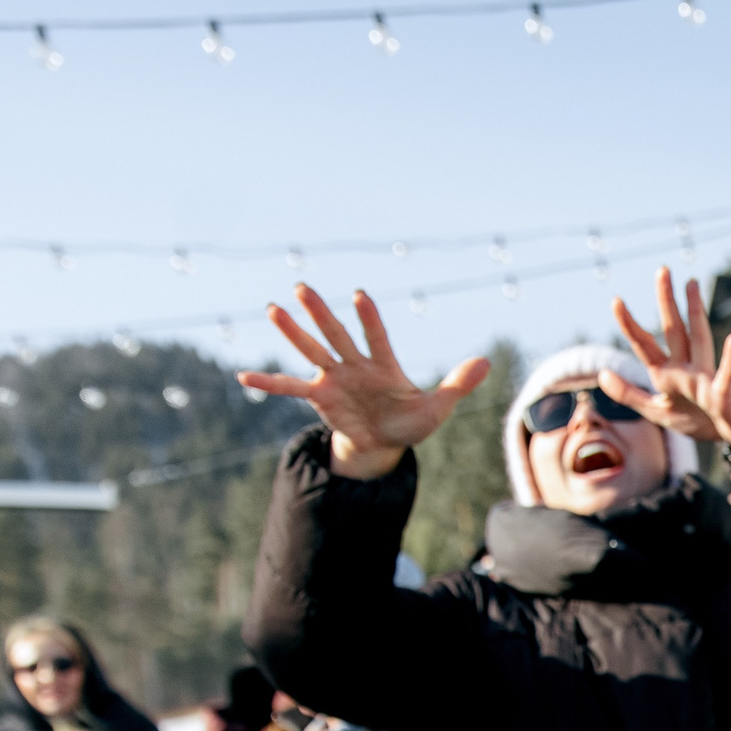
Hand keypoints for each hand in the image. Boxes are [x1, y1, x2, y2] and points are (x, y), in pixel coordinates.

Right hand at [239, 285, 490, 479]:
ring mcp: (334, 379)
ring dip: (293, 332)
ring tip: (272, 309)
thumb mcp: (438, 407)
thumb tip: (487, 362)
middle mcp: (355, 365)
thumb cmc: (411, 421)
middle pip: (336, 334)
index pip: (376, 335)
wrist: (387, 444)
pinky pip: (290, 389)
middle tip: (301, 286)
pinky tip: (243, 379)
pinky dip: (269, 385)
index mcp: (383, 363)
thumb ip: (457, 384)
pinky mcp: (320, 397)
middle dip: (320, 312)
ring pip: (312, 351)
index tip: (359, 296)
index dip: (369, 318)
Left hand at [604, 267, 730, 455]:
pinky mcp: (723, 397)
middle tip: (662, 270)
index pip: (645, 346)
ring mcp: (705, 380)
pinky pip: (727, 376)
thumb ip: (628, 394)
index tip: (616, 300)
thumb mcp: (657, 411)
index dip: (630, 325)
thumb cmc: (699, 420)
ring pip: (699, 340)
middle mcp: (685, 370)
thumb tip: (602, 373)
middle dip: (666, 302)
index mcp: (667, 375)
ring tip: (691, 284)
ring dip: (695, 313)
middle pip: (674, 331)